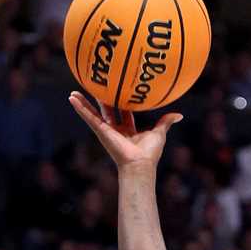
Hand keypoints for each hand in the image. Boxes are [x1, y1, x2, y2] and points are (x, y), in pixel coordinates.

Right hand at [68, 93, 182, 170]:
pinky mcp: (100, 131)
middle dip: (102, 99)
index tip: (119, 90)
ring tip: (74, 92)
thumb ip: (165, 122)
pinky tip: (71, 97)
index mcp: (128, 130)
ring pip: (93, 112)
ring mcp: (106, 130)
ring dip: (84, 103)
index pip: (124, 112)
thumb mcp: (159, 133)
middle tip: (97, 86)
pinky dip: (80, 108)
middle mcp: (115, 129)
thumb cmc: (149, 153)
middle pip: (107, 110)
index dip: (122, 101)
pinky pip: (88, 117)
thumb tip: (179, 115)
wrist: (139, 164)